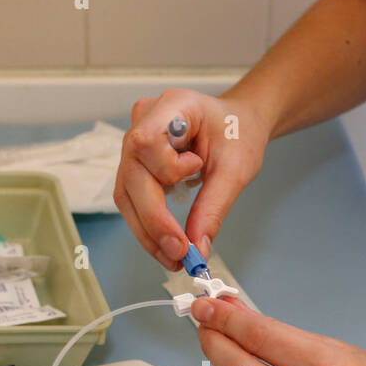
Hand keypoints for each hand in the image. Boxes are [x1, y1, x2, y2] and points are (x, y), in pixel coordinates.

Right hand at [114, 88, 269, 269]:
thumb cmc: (238, 134)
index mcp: (172, 106)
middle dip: (154, 221)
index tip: (196, 174)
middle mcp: (144, 121)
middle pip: (132, 176)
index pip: (146, 141)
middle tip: (180, 255)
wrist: (237, 124)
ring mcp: (134, 143)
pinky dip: (148, 226)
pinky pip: (132, 200)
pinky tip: (166, 245)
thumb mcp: (236, 169)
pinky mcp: (136, 164)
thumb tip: (196, 248)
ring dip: (148, 231)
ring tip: (173, 259)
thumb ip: (213, 208)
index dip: (164, 170)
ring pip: (127, 194)